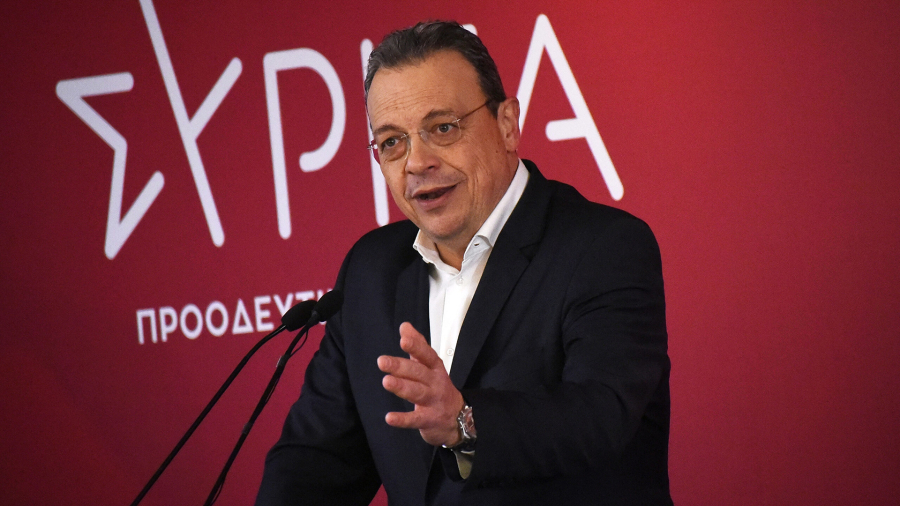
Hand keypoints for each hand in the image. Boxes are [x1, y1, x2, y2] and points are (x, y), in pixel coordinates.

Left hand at [377, 322, 464, 446]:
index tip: (403, 340)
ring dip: (402, 387)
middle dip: (401, 367)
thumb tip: (405, 326)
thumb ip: (417, 345)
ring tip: (386, 381)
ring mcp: (433, 402)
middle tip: (382, 361)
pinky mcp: (428, 420)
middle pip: (419, 373)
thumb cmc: (439, 387)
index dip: (416, 347)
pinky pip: (415, 419)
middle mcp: (436, 383)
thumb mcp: (431, 365)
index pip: (427, 355)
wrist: (459, 417)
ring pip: (417, 393)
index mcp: (435, 368)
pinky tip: (389, 417)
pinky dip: (402, 419)